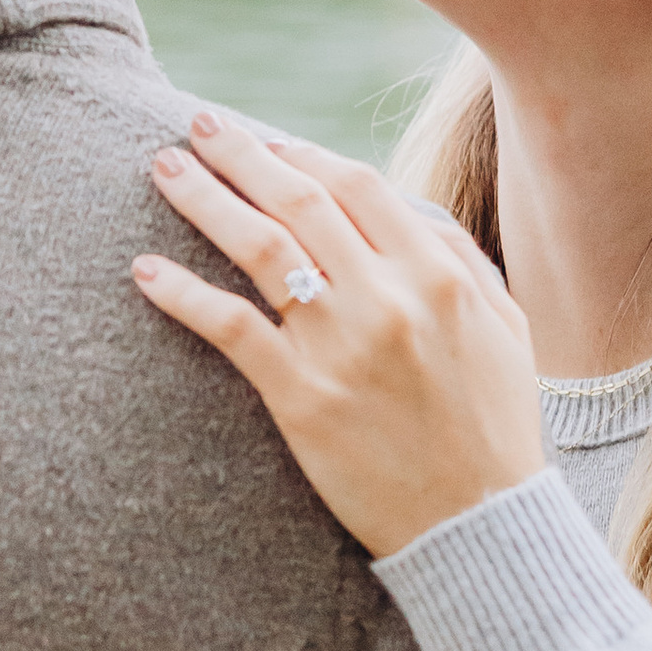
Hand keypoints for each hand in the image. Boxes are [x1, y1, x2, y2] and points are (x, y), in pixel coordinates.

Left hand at [132, 113, 546, 558]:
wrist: (479, 526)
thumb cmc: (495, 429)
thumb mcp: (505, 330)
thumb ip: (461, 261)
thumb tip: (407, 210)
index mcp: (439, 274)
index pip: (357, 184)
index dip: (303, 155)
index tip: (267, 144)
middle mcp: (389, 296)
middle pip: (299, 199)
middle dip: (242, 154)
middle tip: (197, 124)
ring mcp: (341, 345)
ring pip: (260, 246)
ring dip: (205, 199)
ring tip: (164, 168)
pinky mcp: (301, 397)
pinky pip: (231, 328)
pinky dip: (183, 292)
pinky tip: (146, 270)